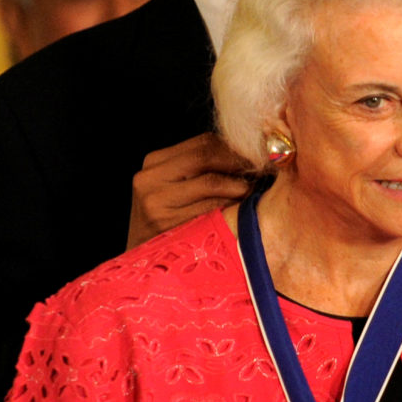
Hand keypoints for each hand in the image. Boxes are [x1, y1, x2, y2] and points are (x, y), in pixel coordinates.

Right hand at [126, 132, 251, 248]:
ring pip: (211, 180)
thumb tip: (248, 155)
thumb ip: (202, 168)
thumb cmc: (167, 221)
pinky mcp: (165, 222)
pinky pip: (209, 207)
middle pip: (205, 155)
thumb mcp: (174, 188)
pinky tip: (242, 207)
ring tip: (254, 189)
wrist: (140, 260)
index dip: (234, 147)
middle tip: (261, 171)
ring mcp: (155, 200)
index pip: (203, 142)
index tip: (257, 156)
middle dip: (238, 162)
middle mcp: (150, 177)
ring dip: (239, 183)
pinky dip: (230, 204)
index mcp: (154, 162)